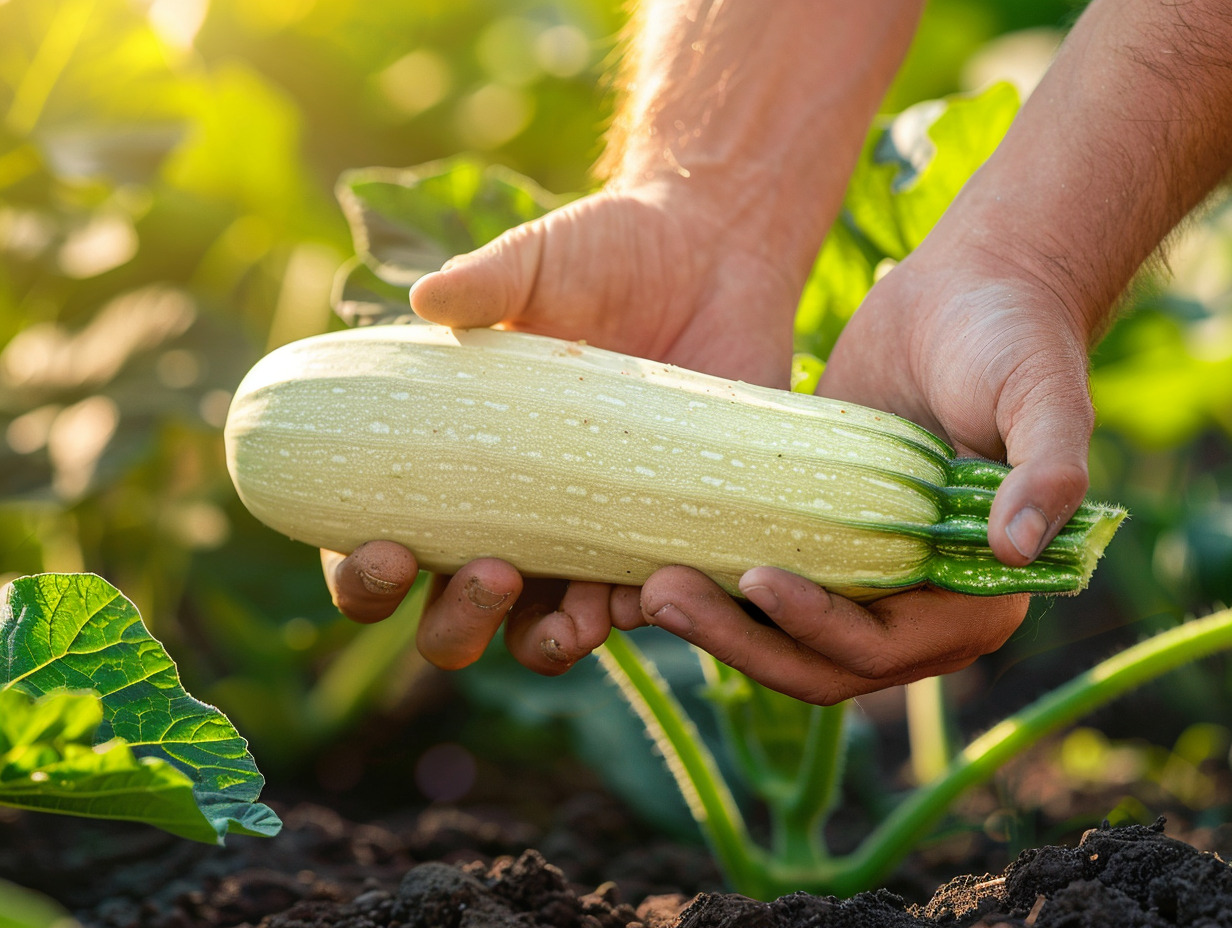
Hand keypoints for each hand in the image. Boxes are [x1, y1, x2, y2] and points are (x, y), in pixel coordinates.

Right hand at [323, 180, 807, 669]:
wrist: (711, 252)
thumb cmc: (602, 256)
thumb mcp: (534, 263)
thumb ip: (482, 282)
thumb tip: (427, 299)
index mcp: (453, 469)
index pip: (382, 550)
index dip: (364, 578)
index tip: (386, 550)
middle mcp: (510, 520)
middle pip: (452, 622)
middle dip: (454, 626)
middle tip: (488, 574)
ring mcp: (585, 538)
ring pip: (543, 635)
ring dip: (546, 644)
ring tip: (568, 619)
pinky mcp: (662, 534)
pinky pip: (645, 606)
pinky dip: (642, 613)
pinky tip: (649, 590)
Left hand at [634, 241, 1095, 703]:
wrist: (968, 293)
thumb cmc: (1015, 340)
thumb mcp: (1043, 394)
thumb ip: (1048, 470)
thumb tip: (1020, 551)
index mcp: (972, 597)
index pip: (880, 647)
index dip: (818, 628)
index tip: (757, 581)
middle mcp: (914, 605)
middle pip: (815, 660)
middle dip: (740, 640)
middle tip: (664, 596)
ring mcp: (860, 578)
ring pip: (776, 634)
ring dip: (715, 624)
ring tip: (646, 587)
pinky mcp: (816, 539)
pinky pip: (757, 582)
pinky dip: (714, 585)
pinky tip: (650, 563)